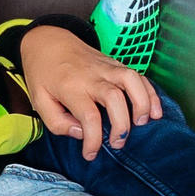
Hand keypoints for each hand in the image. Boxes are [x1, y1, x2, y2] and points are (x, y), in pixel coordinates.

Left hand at [20, 25, 162, 160]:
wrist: (48, 41)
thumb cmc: (43, 74)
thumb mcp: (39, 101)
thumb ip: (58, 122)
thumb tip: (82, 133)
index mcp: (70, 87)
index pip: (88, 116)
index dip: (93, 140)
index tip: (91, 154)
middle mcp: (91, 75)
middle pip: (114, 97)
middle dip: (121, 124)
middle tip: (118, 143)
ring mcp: (106, 67)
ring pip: (131, 81)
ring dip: (142, 103)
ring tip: (142, 124)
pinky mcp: (116, 64)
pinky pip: (139, 76)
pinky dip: (150, 92)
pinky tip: (155, 111)